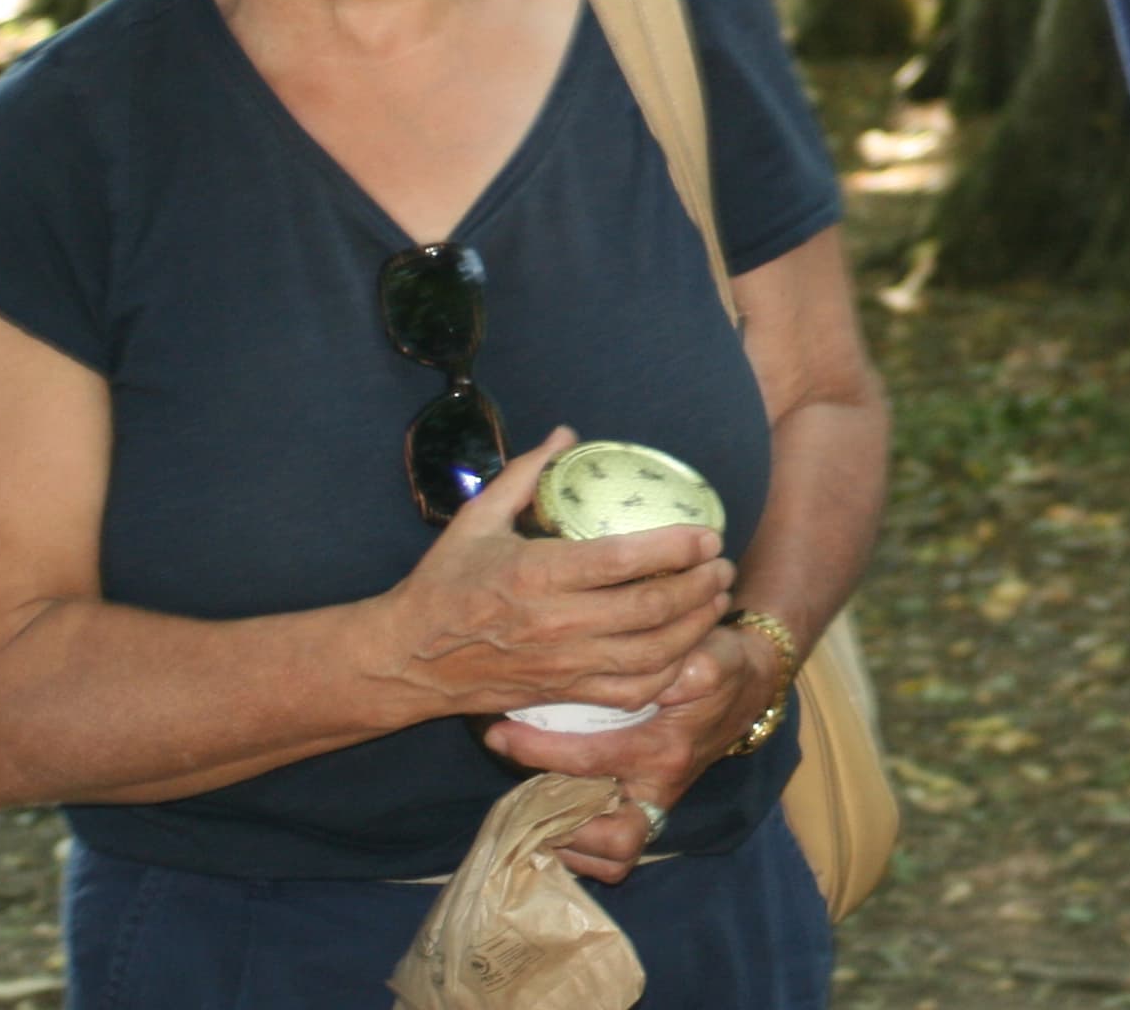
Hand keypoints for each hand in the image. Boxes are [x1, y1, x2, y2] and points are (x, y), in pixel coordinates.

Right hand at [376, 430, 735, 720]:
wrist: (405, 660)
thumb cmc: (443, 584)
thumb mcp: (477, 519)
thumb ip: (525, 474)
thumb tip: (566, 434)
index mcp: (537, 574)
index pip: (623, 560)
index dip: (675, 548)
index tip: (706, 535)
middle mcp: (556, 624)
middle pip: (650, 609)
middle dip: (700, 587)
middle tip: (723, 566)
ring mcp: (562, 666)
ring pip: (650, 655)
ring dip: (695, 627)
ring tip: (716, 601)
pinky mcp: (562, 695)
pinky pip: (629, 692)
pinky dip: (667, 674)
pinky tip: (684, 650)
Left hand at [487, 620, 788, 884]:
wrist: (749, 686)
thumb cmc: (718, 665)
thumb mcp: (710, 654)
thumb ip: (689, 664)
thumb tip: (656, 676)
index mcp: (665, 749)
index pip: (589, 761)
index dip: (535, 750)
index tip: (498, 734)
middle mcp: (660, 787)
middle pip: (609, 840)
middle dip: (557, 826)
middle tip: (516, 798)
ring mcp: (658, 806)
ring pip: (613, 856)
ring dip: (571, 846)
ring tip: (533, 814)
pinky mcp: (652, 812)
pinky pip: (617, 855)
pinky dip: (586, 851)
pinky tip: (558, 819)